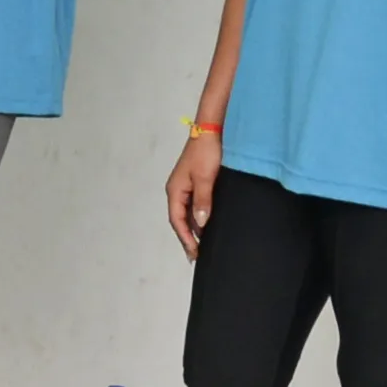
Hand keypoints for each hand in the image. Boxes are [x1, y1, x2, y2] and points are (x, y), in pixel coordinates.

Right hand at [165, 131, 221, 260]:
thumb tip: (200, 223)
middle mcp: (177, 191)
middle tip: (196, 255)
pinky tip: (206, 224)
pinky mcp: (196, 183)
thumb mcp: (205, 178)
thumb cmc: (206, 152)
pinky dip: (198, 218)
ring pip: (187, 213)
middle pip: (179, 220)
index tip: (194, 253)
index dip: (185, 238)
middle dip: (187, 237)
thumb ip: (202, 201)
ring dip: (193, 229)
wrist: (211, 131)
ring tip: (202, 244)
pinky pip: (194, 206)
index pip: (177, 220)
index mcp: (175, 191)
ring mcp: (186, 187)